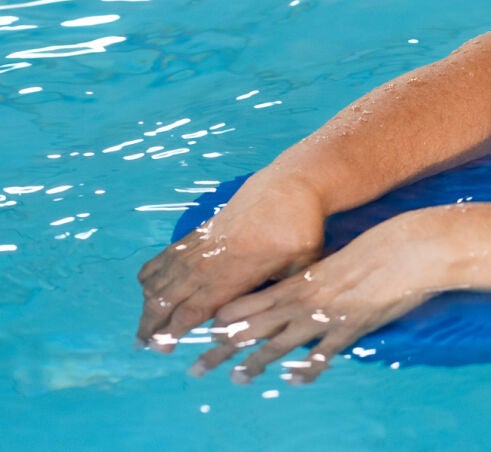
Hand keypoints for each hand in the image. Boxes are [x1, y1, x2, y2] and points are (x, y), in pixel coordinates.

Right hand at [136, 175, 325, 350]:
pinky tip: (148, 290)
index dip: (173, 332)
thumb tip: (281, 316)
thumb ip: (283, 293)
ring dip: (147, 305)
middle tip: (143, 345)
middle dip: (151, 326)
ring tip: (143, 327)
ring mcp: (197, 248)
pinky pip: (161, 259)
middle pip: (166, 300)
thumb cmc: (298, 230)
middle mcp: (206, 264)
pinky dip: (150, 276)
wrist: (287, 187)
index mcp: (230, 277)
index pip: (192, 311)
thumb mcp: (300, 266)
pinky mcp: (195, 235)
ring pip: (159, 281)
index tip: (161, 349)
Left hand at [190, 213, 439, 383]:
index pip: (249, 303)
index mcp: (299, 281)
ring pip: (279, 344)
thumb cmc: (377, 248)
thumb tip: (305, 288)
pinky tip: (295, 381)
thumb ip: (317, 278)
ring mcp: (324, 316)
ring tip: (236, 378)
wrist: (408, 250)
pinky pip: (322, 353)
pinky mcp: (348, 329)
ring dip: (254, 363)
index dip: (225, 320)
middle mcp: (303, 300)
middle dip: (222, 349)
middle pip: (252, 328)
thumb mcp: (337, 260)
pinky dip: (307, 369)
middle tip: (197, 367)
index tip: (207, 332)